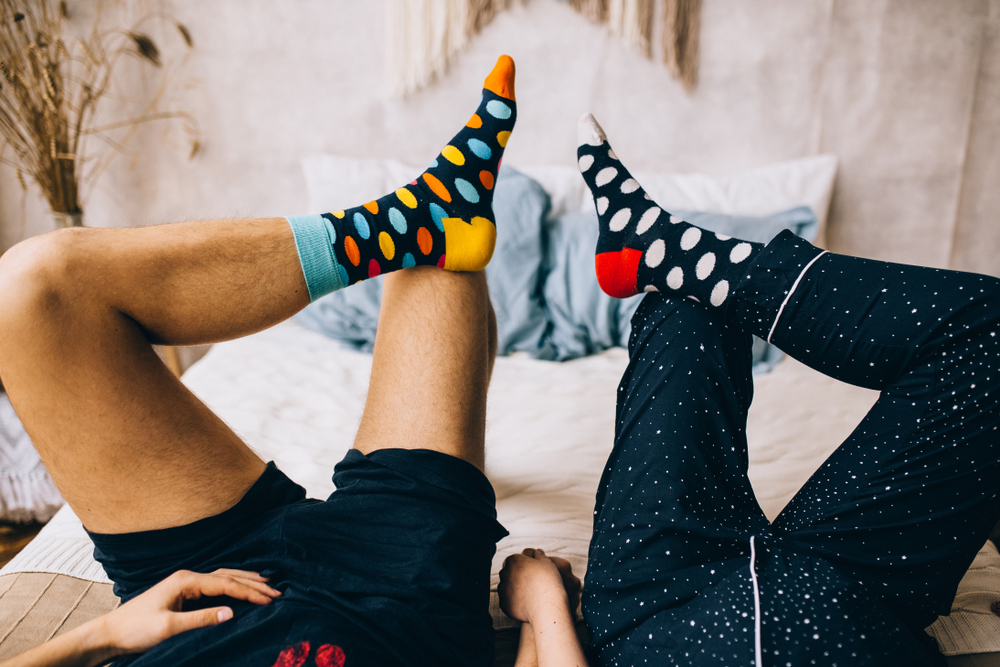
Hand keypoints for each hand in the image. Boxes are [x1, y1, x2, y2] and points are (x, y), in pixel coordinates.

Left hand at [99, 569, 280, 656]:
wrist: (110, 634)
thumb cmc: (136, 630)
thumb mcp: (168, 628)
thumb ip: (200, 619)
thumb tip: (231, 612)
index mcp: (186, 581)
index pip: (226, 584)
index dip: (250, 591)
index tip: (270, 599)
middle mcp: (188, 578)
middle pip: (228, 576)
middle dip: (253, 583)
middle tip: (278, 591)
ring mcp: (185, 585)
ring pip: (223, 578)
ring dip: (245, 581)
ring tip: (267, 584)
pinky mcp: (183, 594)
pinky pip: (215, 586)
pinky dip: (232, 586)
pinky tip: (240, 590)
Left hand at [499, 548, 580, 624]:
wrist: (547, 607)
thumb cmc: (549, 582)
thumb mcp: (547, 563)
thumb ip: (539, 555)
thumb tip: (537, 552)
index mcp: (513, 560)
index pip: (514, 560)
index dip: (524, 565)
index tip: (532, 571)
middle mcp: (504, 573)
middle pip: (509, 573)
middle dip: (517, 576)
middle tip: (531, 582)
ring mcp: (503, 590)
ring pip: (507, 587)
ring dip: (514, 589)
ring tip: (529, 593)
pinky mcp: (504, 604)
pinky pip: (507, 601)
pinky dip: (514, 601)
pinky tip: (526, 602)